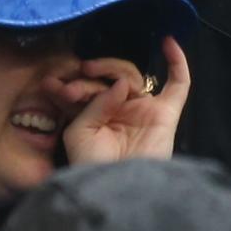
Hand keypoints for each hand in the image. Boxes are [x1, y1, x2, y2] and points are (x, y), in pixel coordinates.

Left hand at [61, 38, 191, 166]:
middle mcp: (121, 110)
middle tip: (74, 81)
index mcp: (96, 115)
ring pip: (131, 75)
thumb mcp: (80, 131)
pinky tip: (168, 42)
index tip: (52, 85)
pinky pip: (178, 84)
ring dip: (110, 70)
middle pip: (109, 77)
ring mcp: (143, 110)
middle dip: (89, 75)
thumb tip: (121, 85)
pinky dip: (177, 62)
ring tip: (92, 73)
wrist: (115, 188)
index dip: (72, 82)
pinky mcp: (166, 114)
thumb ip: (95, 103)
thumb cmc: (92, 164)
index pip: (88, 86)